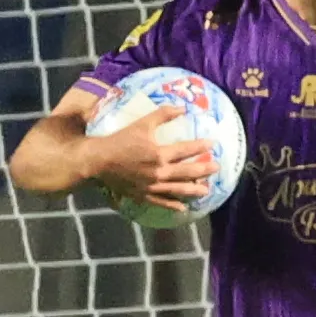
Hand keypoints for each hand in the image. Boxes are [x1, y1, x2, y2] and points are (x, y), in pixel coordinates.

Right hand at [85, 104, 216, 213]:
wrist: (99, 160)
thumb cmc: (120, 140)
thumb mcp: (141, 124)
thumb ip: (162, 115)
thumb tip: (182, 108)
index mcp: (160, 154)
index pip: (186, 150)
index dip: (201, 147)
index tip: (213, 145)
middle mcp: (159, 172)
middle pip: (187, 172)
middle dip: (204, 170)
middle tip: (216, 168)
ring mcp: (152, 186)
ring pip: (177, 190)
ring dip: (193, 190)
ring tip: (206, 191)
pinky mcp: (143, 195)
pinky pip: (161, 202)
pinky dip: (172, 205)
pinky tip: (182, 208)